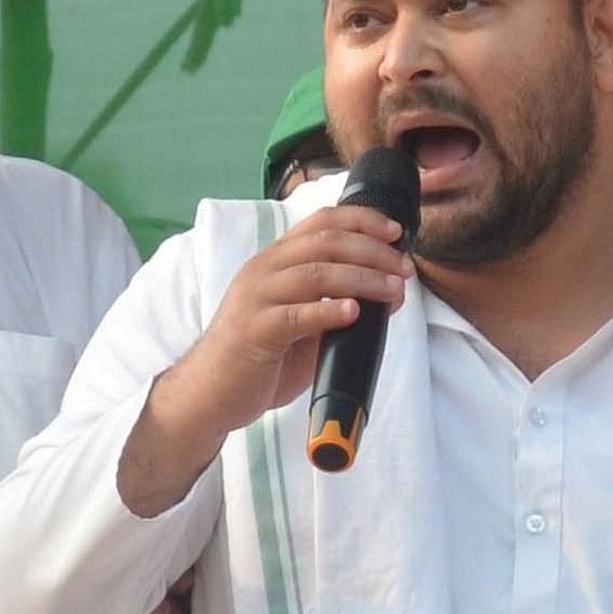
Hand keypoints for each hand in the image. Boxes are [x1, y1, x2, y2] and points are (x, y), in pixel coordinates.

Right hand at [145, 204, 407, 436]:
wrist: (209, 392)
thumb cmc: (259, 356)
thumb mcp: (302, 321)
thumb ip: (335, 303)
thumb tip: (389, 294)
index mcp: (276, 261)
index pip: (322, 222)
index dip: (363, 221)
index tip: (396, 232)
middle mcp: (264, 270)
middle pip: (325, 243)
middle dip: (373, 251)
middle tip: (403, 270)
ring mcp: (256, 299)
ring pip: (315, 273)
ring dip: (361, 278)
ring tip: (392, 290)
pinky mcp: (254, 331)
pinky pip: (294, 315)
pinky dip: (327, 311)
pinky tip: (352, 312)